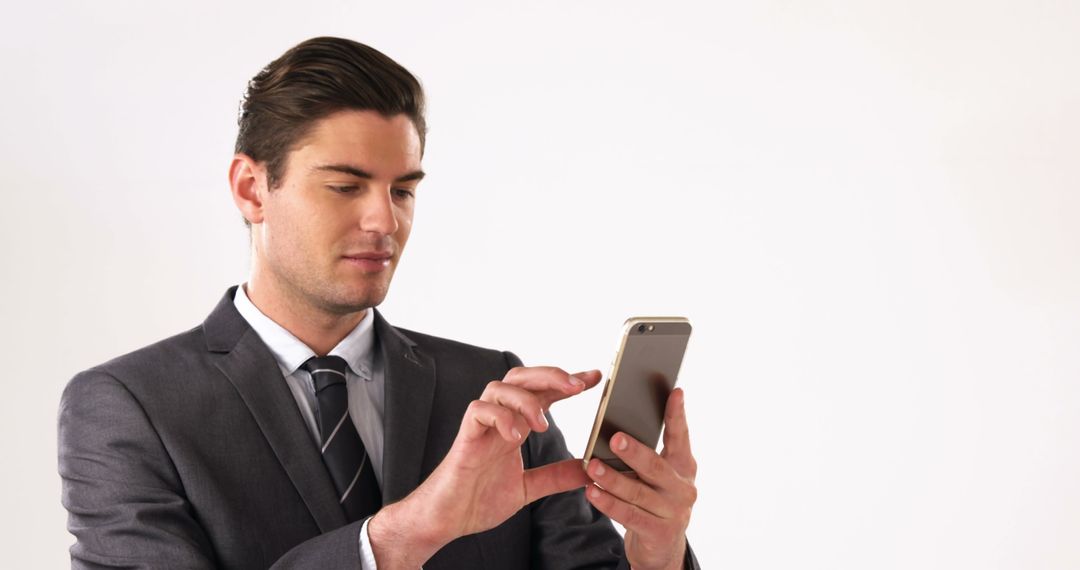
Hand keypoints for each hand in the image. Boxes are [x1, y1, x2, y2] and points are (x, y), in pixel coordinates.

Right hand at [368, 366, 601, 568]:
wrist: (447, 520)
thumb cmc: (478, 499)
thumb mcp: (529, 487)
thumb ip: (556, 476)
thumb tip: (589, 470)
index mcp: (515, 426)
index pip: (543, 393)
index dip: (567, 381)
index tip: (596, 377)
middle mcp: (499, 420)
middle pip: (521, 377)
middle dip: (550, 375)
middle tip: (578, 385)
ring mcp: (481, 427)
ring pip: (499, 387)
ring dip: (526, 399)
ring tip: (543, 423)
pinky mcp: (465, 438)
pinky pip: (478, 411)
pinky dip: (500, 416)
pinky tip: (515, 434)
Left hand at [585, 388, 697, 569]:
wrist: (662, 547)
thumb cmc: (655, 499)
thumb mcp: (659, 475)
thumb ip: (648, 453)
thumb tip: (619, 427)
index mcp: (684, 466)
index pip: (681, 437)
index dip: (677, 415)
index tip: (675, 392)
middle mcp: (683, 487)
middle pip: (655, 467)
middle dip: (635, 452)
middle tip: (614, 438)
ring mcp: (673, 512)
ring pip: (638, 492)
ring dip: (613, 479)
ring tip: (592, 466)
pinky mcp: (658, 532)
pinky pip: (629, 515)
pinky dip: (608, 503)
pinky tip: (592, 492)